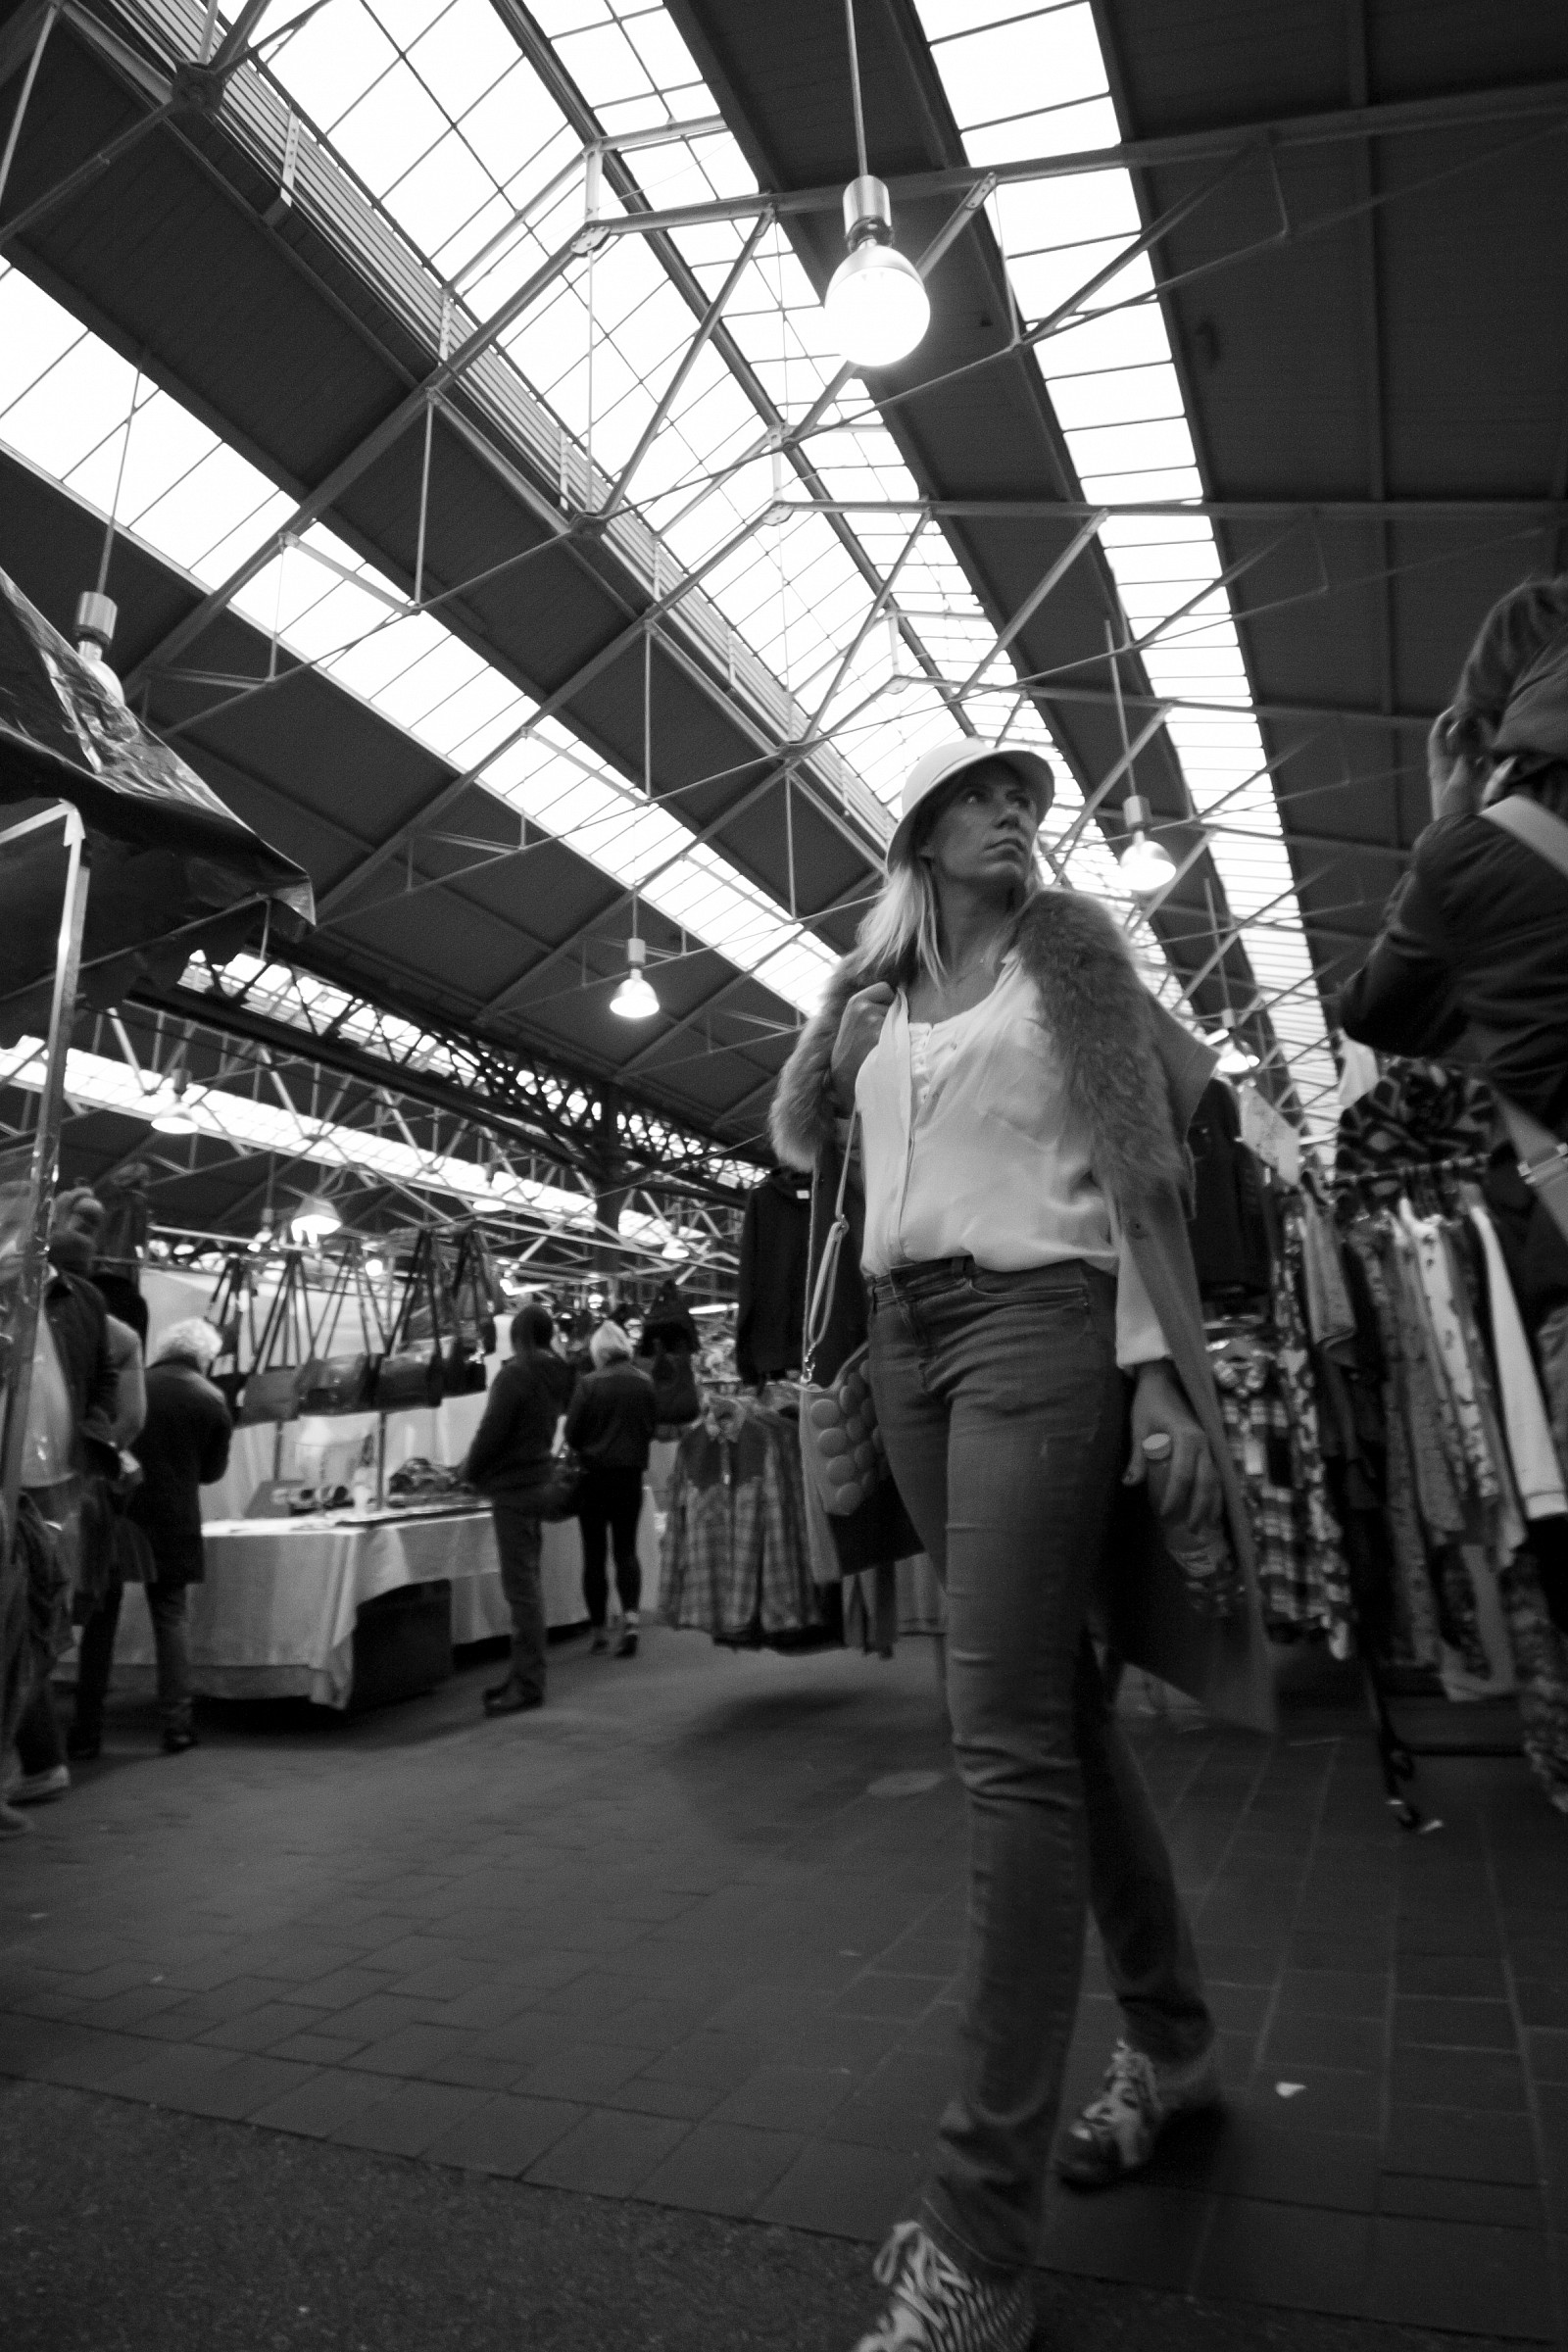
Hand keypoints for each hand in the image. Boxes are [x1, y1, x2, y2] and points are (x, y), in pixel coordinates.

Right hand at [829, 982, 894, 1108]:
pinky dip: (900, 1043)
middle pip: (895, 1004)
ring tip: (881, 1046)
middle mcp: (865, 1009)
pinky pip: (904, 1035)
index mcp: (855, 1002)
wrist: (846, 1079)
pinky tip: (888, 1053)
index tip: (883, 1015)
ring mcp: (876, 1023)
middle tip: (879, 1036)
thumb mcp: (852, 1022)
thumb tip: (896, 995)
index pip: (885, 988)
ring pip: (900, 1020)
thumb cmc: (850, 1051)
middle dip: (891, 1016)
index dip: (887, 1001)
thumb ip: (867, 1008)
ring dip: (896, 1030)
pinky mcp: (886, 1039)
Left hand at [1125, 1360, 1219, 1531]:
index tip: (1163, 1514)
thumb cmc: (1149, 1402)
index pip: (1183, 1475)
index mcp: (1186, 1437)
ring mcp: (1210, 1444)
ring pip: (1217, 1479)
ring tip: (1205, 1526)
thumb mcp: (1138, 1427)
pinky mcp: (1210, 1446)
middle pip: (1206, 1482)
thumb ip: (1138, 1456)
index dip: (1174, 1497)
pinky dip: (1216, 1492)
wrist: (1165, 1379)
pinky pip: (1217, 1473)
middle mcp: (1203, 1442)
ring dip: (1212, 1504)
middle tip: (1190, 1530)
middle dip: (1199, 1508)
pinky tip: (1212, 1508)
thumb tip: (1130, 1483)